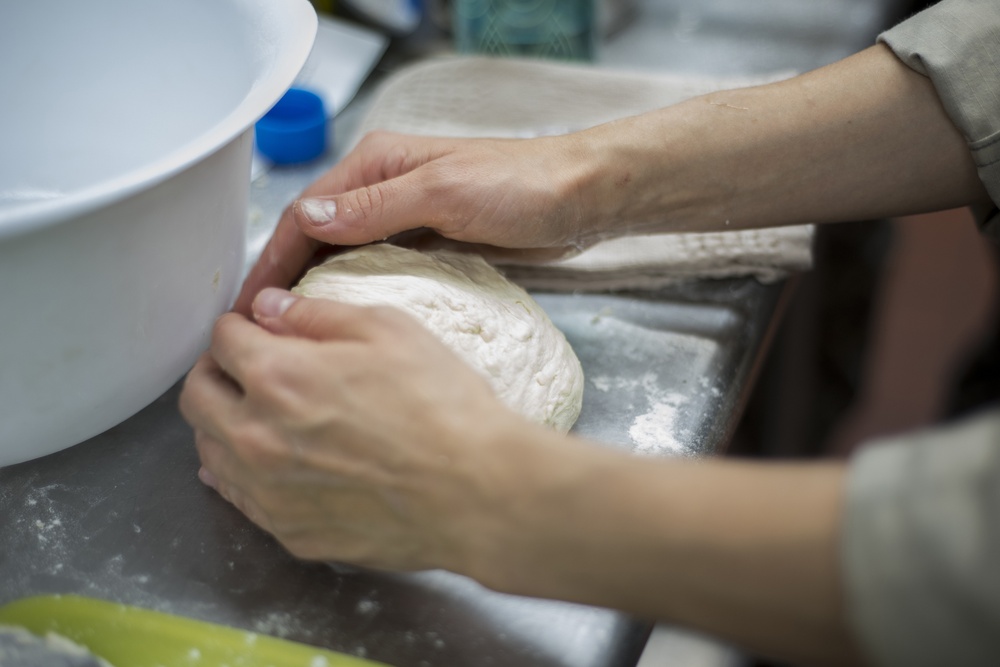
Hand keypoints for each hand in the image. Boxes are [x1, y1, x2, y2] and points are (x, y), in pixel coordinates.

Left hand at [179, 288, 541, 570]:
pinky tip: (270, 464)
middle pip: (197, 398)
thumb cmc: (442, 406)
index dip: (238, 327)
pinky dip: (244, 474)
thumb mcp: (389, 330)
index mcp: (277, 377)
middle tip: (242, 367)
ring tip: (256, 415)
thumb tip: (271, 308)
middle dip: (214, 372)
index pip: (222, 341)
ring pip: (209, 453)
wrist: (477, 491)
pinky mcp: (291, 533)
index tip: (253, 329)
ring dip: (223, 424)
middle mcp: (257, 437)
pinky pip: (241, 500)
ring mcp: (270, 493)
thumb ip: (317, 316)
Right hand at [235, 131, 603, 312]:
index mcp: (377, 165)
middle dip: (286, 280)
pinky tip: (347, 326)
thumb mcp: (443, 192)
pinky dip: (358, 295)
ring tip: (292, 338)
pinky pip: (382, 271)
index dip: (271, 260)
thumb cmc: (521, 186)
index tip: (248, 306)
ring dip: (318, 291)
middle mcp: (385, 188)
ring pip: (346, 257)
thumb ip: (374, 207)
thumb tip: (306, 218)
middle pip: (318, 237)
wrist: (583, 198)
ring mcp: (409, 218)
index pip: (305, 214)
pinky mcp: (433, 244)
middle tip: (260, 333)